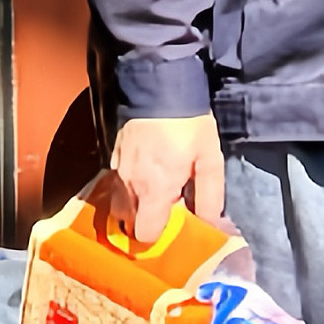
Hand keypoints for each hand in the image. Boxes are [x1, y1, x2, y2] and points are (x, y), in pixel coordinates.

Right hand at [105, 113, 225, 238]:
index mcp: (155, 191)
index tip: (172, 226)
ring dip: (136, 203)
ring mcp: (118, 169)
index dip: (158, 236)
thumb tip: (208, 223)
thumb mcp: (210, 160)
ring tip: (157, 189)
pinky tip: (147, 171)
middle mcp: (130, 185)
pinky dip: (129, 185)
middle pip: (128, 220)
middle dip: (144, 220)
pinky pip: (118, 182)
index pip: (145, 233)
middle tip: (167, 207)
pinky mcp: (113, 155)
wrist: (160, 88)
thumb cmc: (189, 126)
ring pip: (121, 201)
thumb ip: (209, 196)